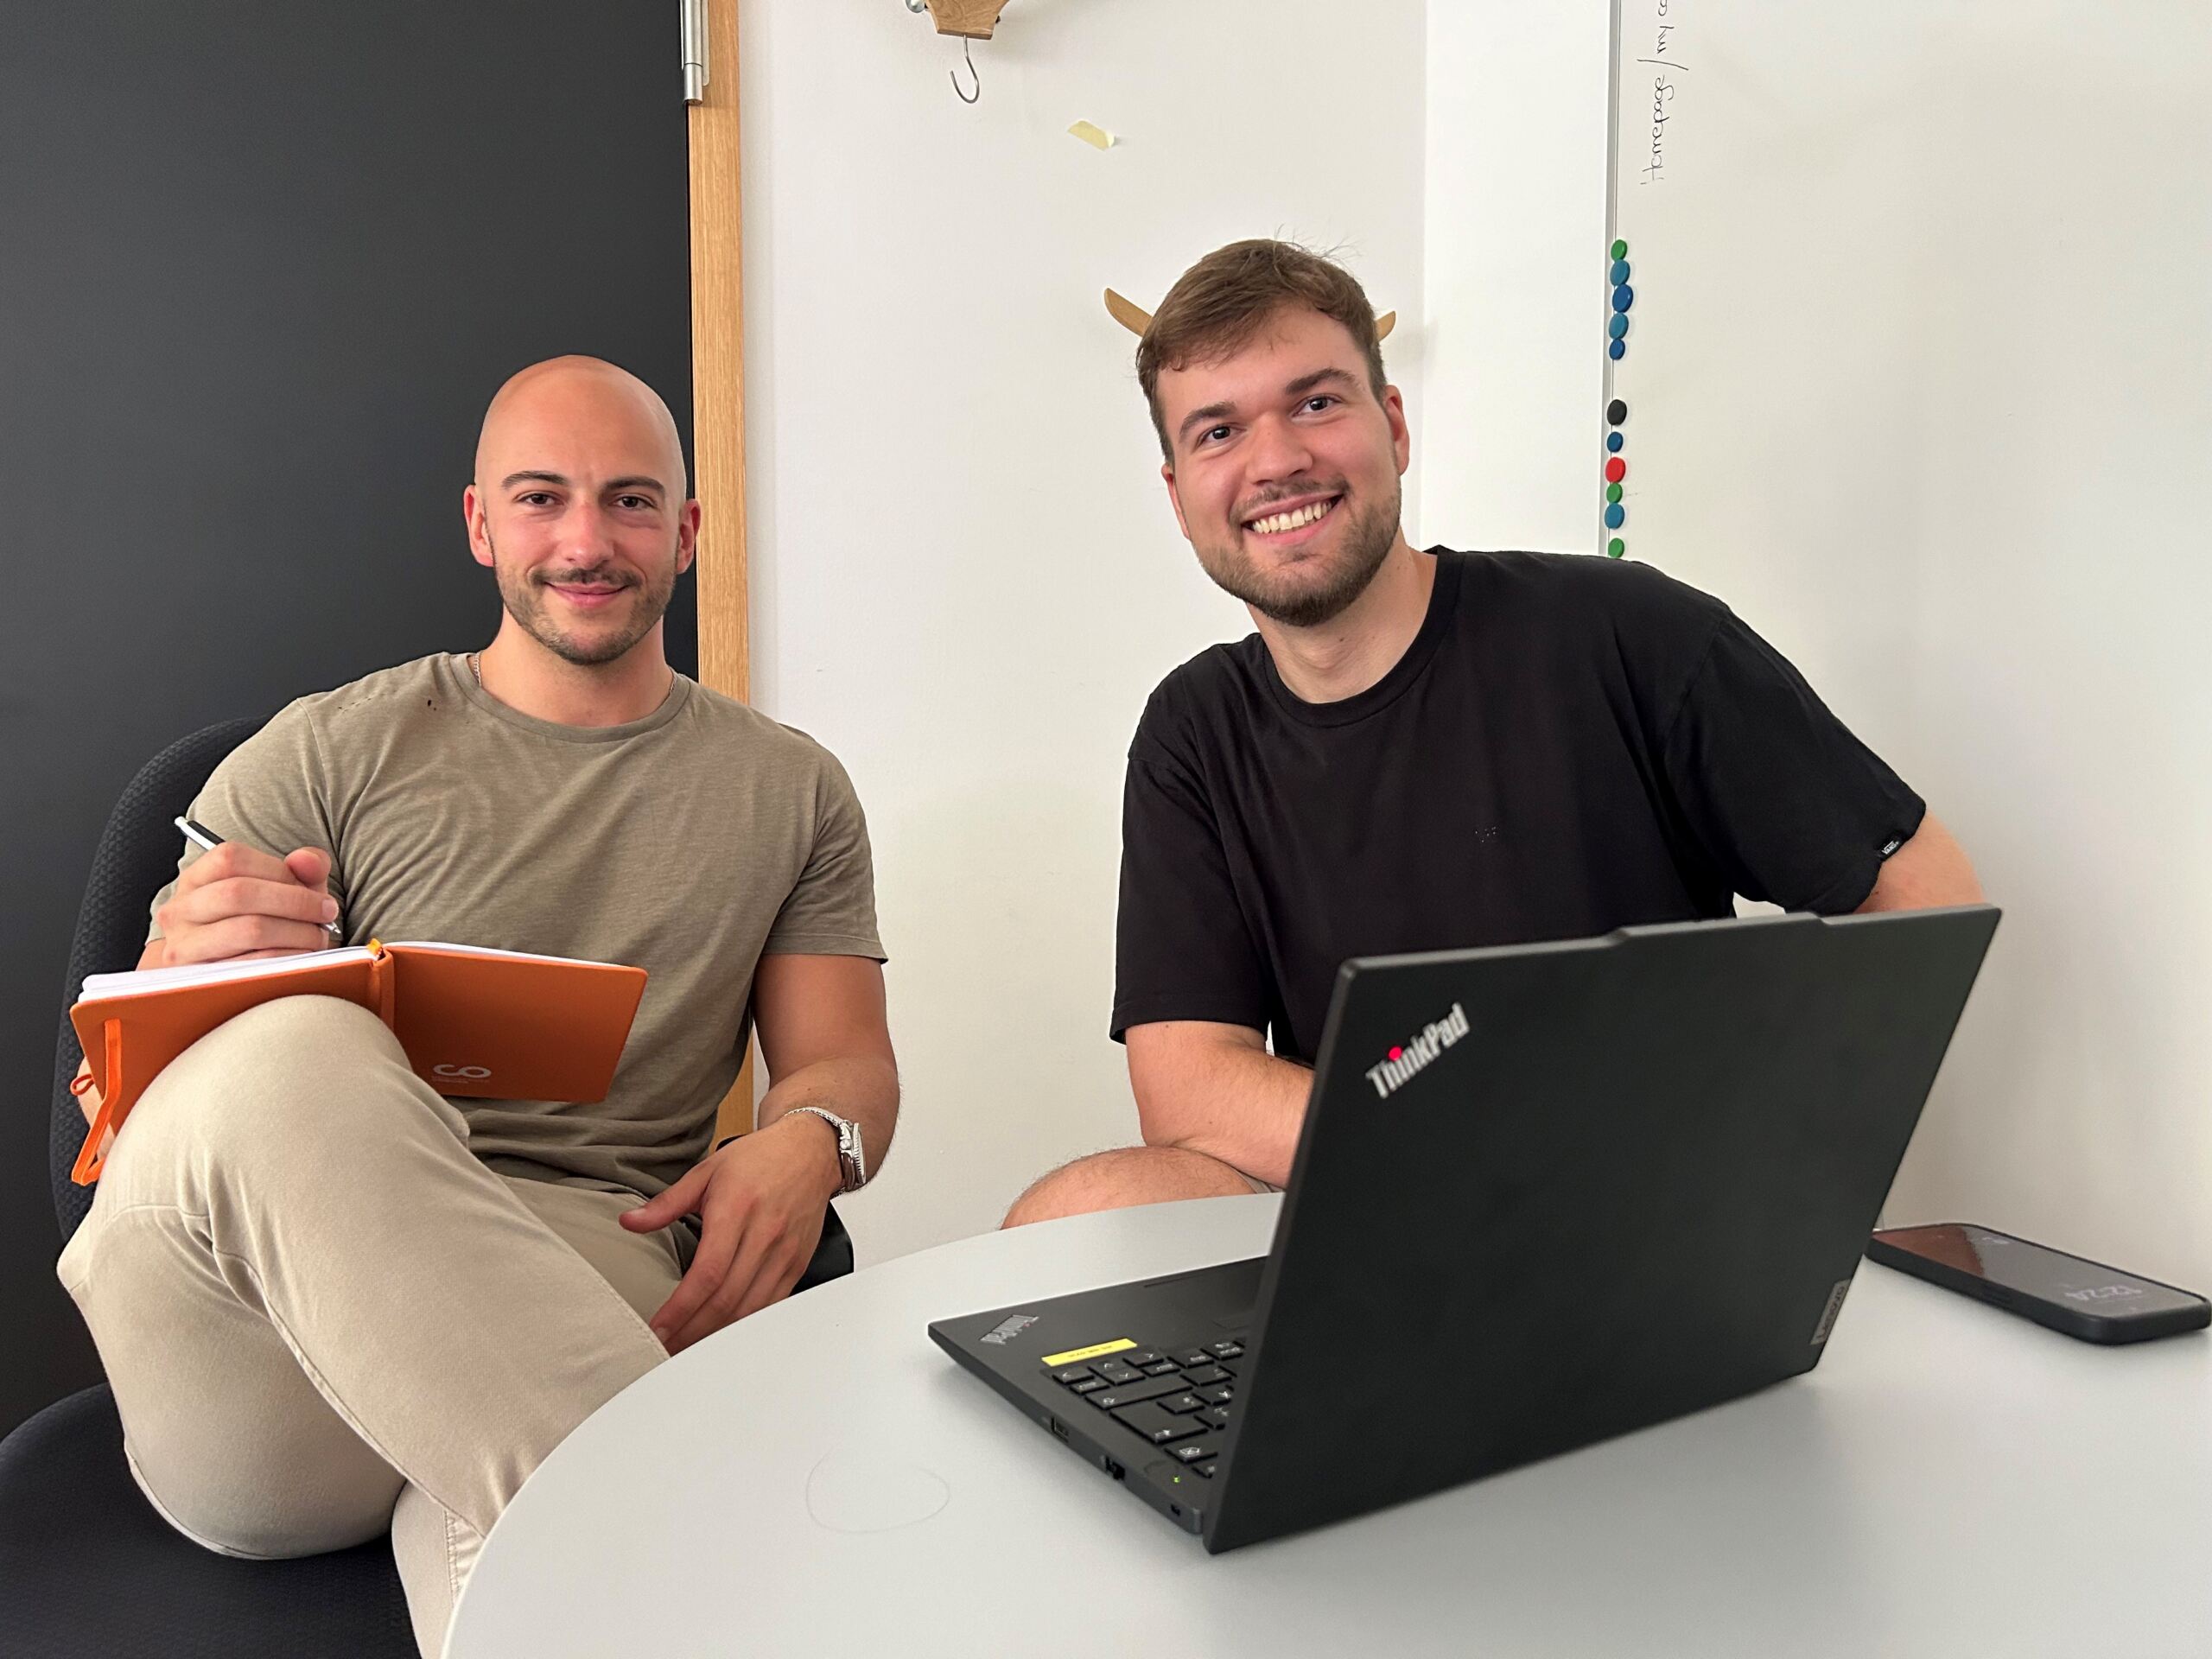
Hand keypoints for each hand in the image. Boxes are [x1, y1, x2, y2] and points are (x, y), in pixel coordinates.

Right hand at [153, 842, 337, 965]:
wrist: (232, 977)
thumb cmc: (261, 924)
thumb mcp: (284, 891)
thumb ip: (304, 868)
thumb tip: (307, 861)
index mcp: (196, 879)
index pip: (231, 859)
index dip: (279, 871)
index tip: (312, 887)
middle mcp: (180, 911)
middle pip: (239, 893)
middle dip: (295, 902)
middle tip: (326, 912)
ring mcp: (184, 947)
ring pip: (249, 930)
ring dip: (296, 933)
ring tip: (317, 937)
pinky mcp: (200, 981)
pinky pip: (253, 966)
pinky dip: (287, 959)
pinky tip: (302, 957)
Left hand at [620, 1112, 841, 1353]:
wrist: (810, 1152)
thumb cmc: (760, 1159)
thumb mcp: (707, 1172)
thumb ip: (667, 1203)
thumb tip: (630, 1221)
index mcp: (737, 1210)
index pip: (707, 1273)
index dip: (681, 1308)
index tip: (659, 1328)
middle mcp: (764, 1235)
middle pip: (727, 1299)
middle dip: (692, 1331)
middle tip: (666, 1347)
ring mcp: (784, 1254)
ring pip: (750, 1308)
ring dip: (717, 1334)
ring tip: (688, 1347)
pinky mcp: (797, 1265)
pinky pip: (771, 1305)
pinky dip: (746, 1325)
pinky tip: (724, 1332)